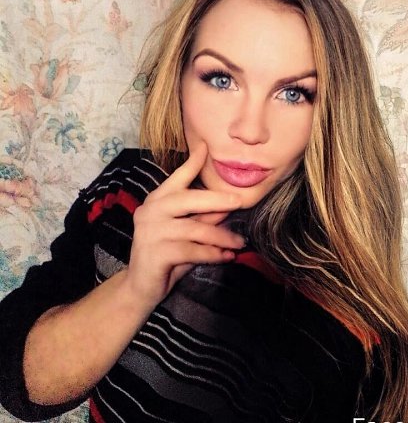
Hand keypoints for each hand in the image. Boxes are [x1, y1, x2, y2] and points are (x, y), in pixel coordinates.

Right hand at [124, 143, 243, 309]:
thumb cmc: (166, 255)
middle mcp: (151, 210)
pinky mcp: (156, 253)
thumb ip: (202, 217)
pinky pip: (194, 251)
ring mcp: (151, 231)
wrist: (140, 287)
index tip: (206, 146)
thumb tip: (227, 204)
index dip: (193, 162)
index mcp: (157, 200)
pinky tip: (227, 256)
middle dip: (218, 199)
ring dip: (222, 236)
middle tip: (240, 201)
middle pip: (189, 199)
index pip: (177, 177)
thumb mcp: (186, 232)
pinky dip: (214, 254)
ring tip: (240, 243)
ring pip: (196, 229)